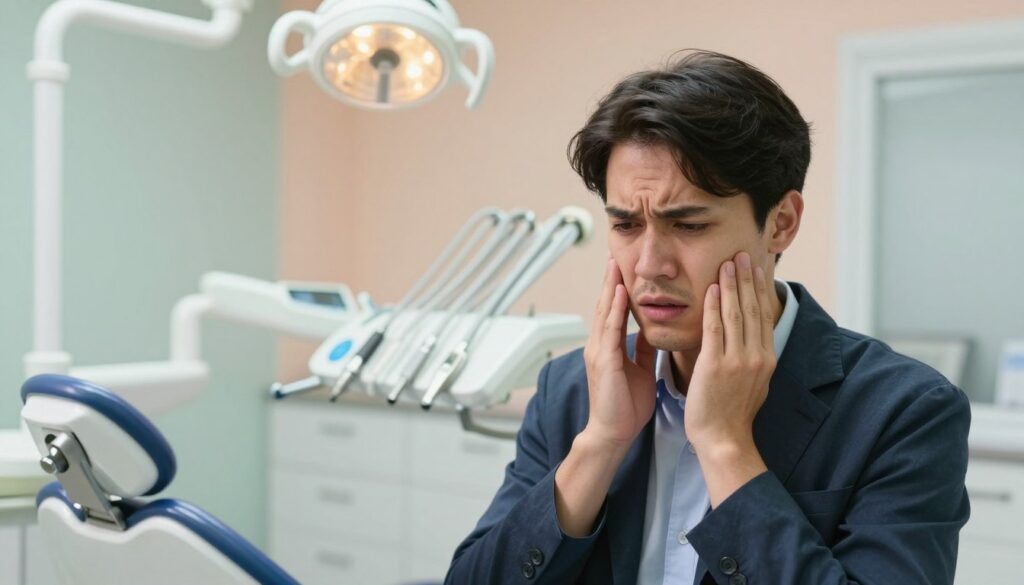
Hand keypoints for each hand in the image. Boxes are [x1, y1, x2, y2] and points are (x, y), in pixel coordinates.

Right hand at [581, 258, 657, 449]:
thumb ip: (642, 349)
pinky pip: (610, 330)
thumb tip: (652, 331)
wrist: (613, 433)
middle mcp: (599, 345)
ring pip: (604, 312)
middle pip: (604, 305)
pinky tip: (619, 293)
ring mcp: (598, 352)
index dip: (616, 288)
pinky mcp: (604, 361)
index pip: (613, 311)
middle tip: (615, 255)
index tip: (623, 267)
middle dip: (609, 280)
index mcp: (608, 347)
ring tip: (615, 265)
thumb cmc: (626, 406)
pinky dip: (615, 310)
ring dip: (609, 287)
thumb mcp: (640, 370)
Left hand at [685, 251, 776, 455]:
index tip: (756, 268)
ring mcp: (737, 360)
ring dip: (731, 285)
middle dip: (747, 279)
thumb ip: (754, 358)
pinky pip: (714, 328)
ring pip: (735, 314)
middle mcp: (756, 356)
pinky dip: (713, 305)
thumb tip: (755, 340)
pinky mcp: (715, 365)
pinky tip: (710, 288)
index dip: (760, 289)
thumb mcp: (754, 383)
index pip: (764, 316)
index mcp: (767, 359)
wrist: (724, 439)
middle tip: (742, 254)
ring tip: (727, 263)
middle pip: (752, 309)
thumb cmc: (733, 413)